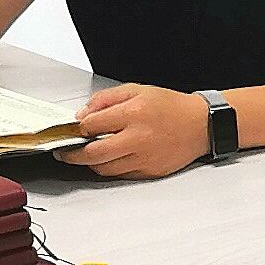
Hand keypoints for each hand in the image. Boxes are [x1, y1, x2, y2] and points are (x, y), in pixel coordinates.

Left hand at [69, 82, 209, 180]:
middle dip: (72, 154)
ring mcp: (144, 158)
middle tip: (64, 152)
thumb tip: (83, 114)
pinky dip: (109, 168)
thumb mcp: (137, 89)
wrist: (200, 125)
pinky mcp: (149, 171)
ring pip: (104, 169)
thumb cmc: (171, 107)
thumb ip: (106, 99)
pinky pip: (120, 175)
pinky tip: (107, 160)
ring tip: (85, 155)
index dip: (77, 128)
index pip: (92, 125)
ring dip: (90, 163)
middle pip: (93, 154)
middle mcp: (138, 138)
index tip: (72, 129)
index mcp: (134, 113)